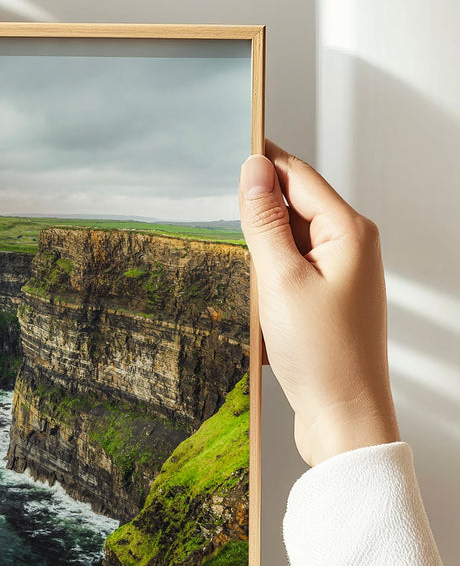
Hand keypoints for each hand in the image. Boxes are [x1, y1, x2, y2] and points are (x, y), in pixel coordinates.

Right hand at [239, 140, 400, 466]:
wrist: (344, 418)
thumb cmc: (322, 355)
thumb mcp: (280, 280)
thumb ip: (265, 221)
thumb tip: (253, 170)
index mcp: (349, 232)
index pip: (296, 175)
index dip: (259, 161)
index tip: (223, 148)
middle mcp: (350, 247)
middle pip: (292, 205)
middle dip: (254, 210)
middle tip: (214, 216)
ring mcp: (339, 274)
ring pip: (287, 240)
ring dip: (258, 250)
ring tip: (238, 274)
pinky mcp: (326, 299)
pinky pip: (288, 270)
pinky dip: (265, 276)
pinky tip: (251, 298)